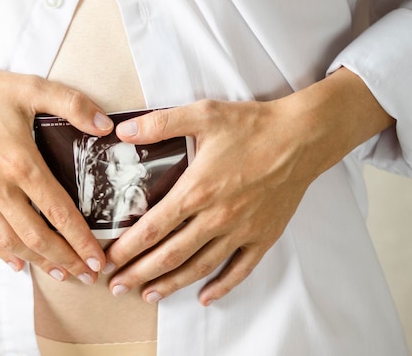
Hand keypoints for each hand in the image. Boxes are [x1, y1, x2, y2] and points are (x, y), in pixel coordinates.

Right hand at [0, 10, 112, 282]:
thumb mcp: (32, 88)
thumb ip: (74, 105)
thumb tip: (106, 126)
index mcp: (20, 163)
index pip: (58, 212)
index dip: (81, 239)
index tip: (97, 258)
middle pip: (36, 236)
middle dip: (65, 259)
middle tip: (87, 276)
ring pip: (9, 241)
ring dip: (37, 261)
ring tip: (60, 274)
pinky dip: (2, 252)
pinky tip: (17, 262)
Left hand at [105, 69, 393, 304]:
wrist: (303, 137)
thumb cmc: (253, 126)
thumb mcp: (203, 114)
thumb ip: (160, 124)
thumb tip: (122, 130)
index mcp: (197, 190)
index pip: (153, 228)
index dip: (127, 248)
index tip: (108, 261)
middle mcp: (216, 217)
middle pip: (170, 255)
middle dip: (139, 273)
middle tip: (117, 287)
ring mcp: (241, 231)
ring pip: (200, 267)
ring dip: (171, 284)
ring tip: (148, 296)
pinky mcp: (263, 236)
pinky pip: (240, 269)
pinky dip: (222, 286)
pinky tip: (205, 297)